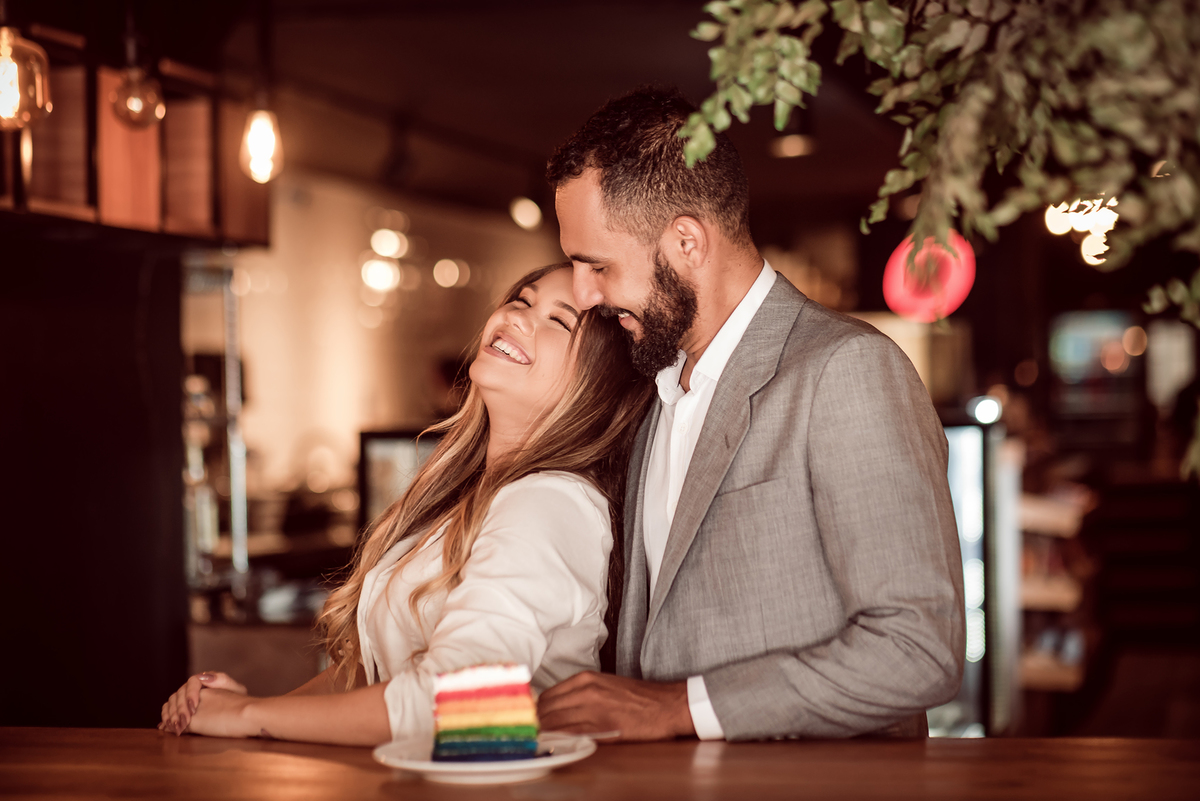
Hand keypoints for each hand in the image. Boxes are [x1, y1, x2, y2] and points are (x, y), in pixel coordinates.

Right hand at [159, 672, 246, 735]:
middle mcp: (193, 688)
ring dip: (171, 715)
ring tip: (176, 727)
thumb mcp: (235, 689)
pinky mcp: (181, 711)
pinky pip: (169, 712)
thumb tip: (204, 676)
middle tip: (184, 722)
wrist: (240, 711)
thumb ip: (222, 680)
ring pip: (171, 703)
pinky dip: (167, 719)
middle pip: (179, 694)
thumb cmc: (238, 700)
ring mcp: (185, 699)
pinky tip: (167, 727)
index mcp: (205, 680)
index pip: (192, 682)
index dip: (190, 694)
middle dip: (180, 708)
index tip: (193, 707)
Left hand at [536, 671, 693, 741]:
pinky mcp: (603, 725)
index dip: (536, 713)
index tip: (532, 723)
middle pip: (545, 709)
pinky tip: (556, 746)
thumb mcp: (605, 686)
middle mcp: (585, 689)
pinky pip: (571, 733)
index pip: (546, 696)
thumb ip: (580, 695)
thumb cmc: (638, 698)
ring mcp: (593, 707)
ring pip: (554, 722)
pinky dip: (559, 740)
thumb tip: (557, 710)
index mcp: (585, 679)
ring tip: (540, 743)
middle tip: (532, 736)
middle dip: (536, 724)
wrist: (667, 705)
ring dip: (544, 734)